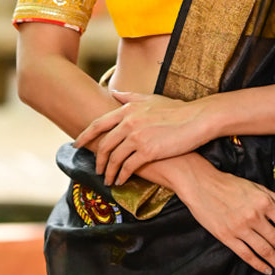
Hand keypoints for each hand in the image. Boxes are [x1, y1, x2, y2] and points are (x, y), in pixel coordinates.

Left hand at [78, 90, 210, 184]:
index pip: (98, 124)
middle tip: (96, 169)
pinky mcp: (148, 151)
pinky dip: (122, 176)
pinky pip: (128, 167)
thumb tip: (114, 93)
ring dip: (109, 171)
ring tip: (108, 179)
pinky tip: (121, 181)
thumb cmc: (177, 109)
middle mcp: (128, 123)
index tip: (77, 144)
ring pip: (114, 158)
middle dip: (98, 159)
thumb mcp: (150, 98)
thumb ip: (129, 97)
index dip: (85, 136)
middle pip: (104, 145)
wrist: (197, 119)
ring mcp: (137, 137)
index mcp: (127, 110)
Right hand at [175, 165, 274, 274]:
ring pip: (265, 251)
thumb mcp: (260, 188)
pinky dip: (258, 264)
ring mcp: (240, 228)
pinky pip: (246, 254)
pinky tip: (268, 271)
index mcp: (265, 203)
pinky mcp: (226, 237)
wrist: (201, 185)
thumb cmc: (231, 185)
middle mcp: (254, 217)